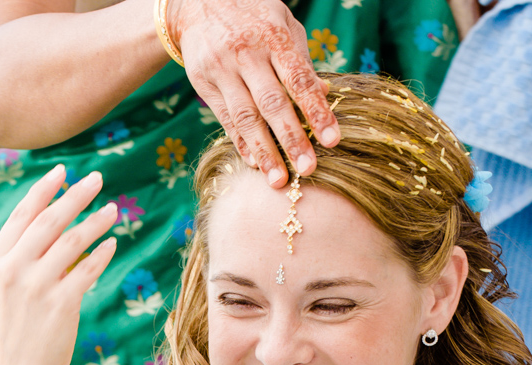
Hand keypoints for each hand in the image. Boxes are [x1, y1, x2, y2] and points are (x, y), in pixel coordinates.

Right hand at [0, 165, 119, 364]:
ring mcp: (36, 287)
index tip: (62, 172)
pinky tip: (112, 244)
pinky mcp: (61, 305)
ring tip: (113, 209)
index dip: (43, 190)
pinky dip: (101, 253)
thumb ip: (13, 266)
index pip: (21, 217)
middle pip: (48, 220)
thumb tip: (41, 236)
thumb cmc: (9, 344)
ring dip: (95, 221)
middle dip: (75, 195)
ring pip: (71, 241)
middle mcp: (12, 271)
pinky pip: (87, 269)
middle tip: (97, 179)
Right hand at [168, 0, 341, 186]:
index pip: (300, 80)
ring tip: (278, 179)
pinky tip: (255, 162)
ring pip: (245, 117)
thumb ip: (302, 60)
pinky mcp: (203, 82)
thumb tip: (325, 93)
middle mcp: (247, 53)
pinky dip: (241, 143)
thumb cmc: (255, 18)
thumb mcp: (283, 26)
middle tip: (307, 169)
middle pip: (272, 104)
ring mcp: (222, 69)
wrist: (199, 3)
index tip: (332, 141)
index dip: (317, 112)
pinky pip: (225, 119)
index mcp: (275, 37)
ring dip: (264, 151)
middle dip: (291, 139)